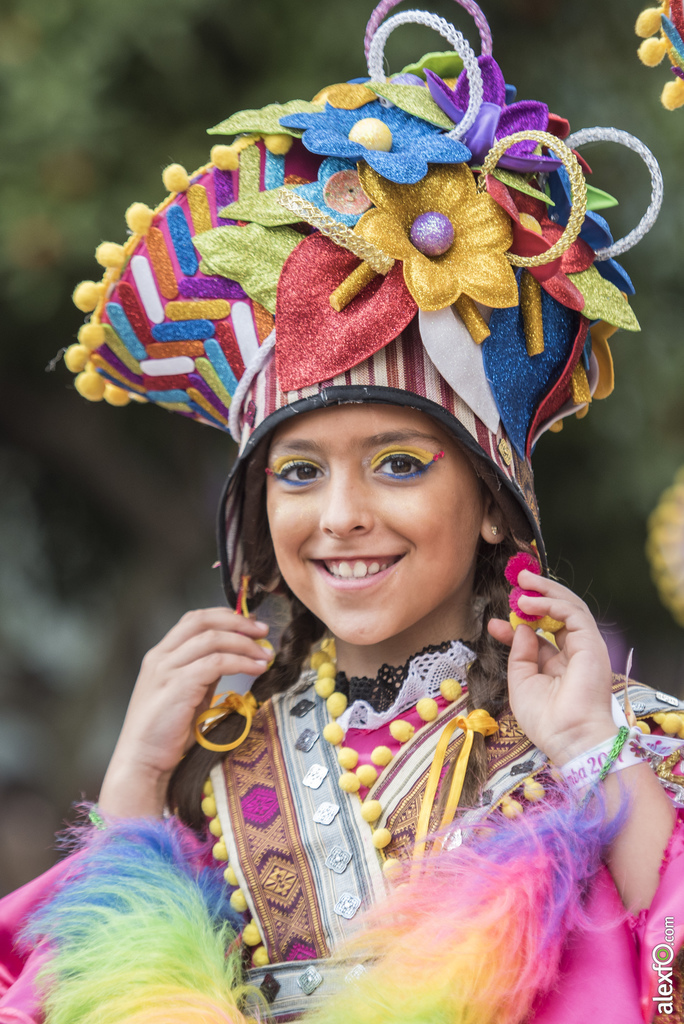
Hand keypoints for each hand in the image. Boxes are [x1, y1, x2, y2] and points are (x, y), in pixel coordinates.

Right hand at [99, 608, 269, 815]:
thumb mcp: (186, 694)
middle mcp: (161, 656)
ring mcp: (167, 669)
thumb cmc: (165, 733)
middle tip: (263, 631)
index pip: (194, 619)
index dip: (225, 616)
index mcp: (160, 655)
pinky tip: (256, 669)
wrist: (142, 761)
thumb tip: (233, 656)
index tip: (251, 625)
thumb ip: (204, 673)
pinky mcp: (179, 685)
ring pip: (213, 639)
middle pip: (203, 621)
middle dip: (238, 622)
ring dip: (245, 643)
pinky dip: (241, 662)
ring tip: (265, 654)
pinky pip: (217, 663)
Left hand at [488, 571, 615, 765]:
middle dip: (538, 594)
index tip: (493, 623)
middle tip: (518, 579)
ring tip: (522, 581)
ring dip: (545, 591)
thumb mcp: (521, 682)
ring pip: (570, 606)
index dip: (517, 623)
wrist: (569, 738)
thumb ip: (520, 653)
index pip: (540, 635)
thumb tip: (520, 627)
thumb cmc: (546, 719)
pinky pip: (572, 612)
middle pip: (559, 614)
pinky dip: (550, 603)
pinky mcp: (592, 643)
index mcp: (559, 666)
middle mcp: (575, 653)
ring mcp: (585, 647)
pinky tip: (528, 604)